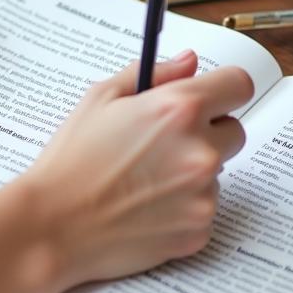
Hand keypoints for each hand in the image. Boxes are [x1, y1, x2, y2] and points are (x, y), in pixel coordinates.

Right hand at [0, 50, 252, 292]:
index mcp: (179, 109)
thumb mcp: (101, 98)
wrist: (53, 226)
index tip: (211, 98)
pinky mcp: (199, 230)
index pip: (239, 85)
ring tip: (143, 180)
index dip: (224, 90)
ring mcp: (203, 194)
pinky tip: (144, 208)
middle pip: (234, 131)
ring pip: (216, 173)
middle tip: (163, 143)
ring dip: (192, 172)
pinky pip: (204, 209)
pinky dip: (183, 208)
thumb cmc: (72, 160)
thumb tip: (190, 62)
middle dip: (207, 132)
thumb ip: (154, 73)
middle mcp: (200, 150)